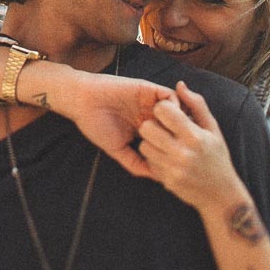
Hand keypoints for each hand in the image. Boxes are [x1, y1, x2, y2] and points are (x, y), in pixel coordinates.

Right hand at [42, 71, 176, 178]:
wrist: (84, 101)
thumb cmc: (96, 125)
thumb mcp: (117, 149)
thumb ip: (135, 163)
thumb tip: (157, 178)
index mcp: (144, 129)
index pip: (168, 139)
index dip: (176, 149)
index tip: (181, 163)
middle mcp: (150, 115)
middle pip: (177, 125)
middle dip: (183, 136)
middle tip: (185, 149)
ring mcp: (150, 102)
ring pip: (177, 111)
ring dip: (180, 121)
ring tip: (176, 135)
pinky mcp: (149, 90)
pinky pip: (170, 98)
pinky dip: (173, 107)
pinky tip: (166, 120)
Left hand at [135, 84, 247, 213]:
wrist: (221, 195)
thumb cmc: (217, 158)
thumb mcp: (213, 129)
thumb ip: (196, 105)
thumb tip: (179, 85)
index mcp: (195, 137)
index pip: (163, 111)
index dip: (163, 109)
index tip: (169, 114)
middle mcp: (182, 153)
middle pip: (147, 128)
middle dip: (152, 125)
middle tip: (162, 129)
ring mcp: (173, 169)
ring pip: (144, 146)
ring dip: (151, 142)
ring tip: (164, 144)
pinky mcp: (166, 181)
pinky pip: (148, 163)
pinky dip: (154, 158)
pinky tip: (166, 159)